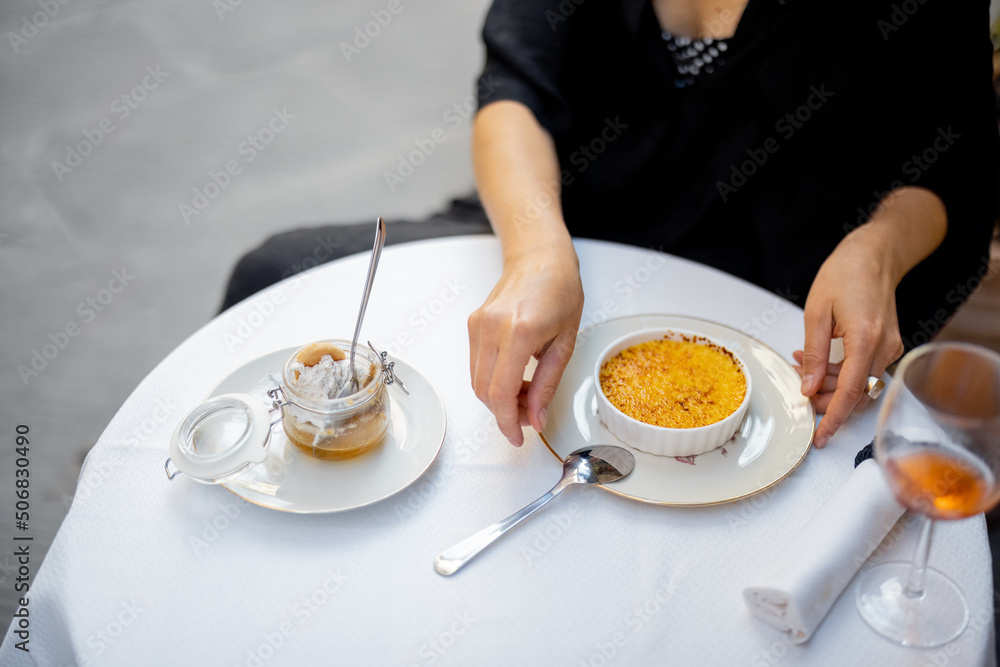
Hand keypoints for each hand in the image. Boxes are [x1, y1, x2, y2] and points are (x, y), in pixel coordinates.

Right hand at [468, 248, 583, 445]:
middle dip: (506, 413)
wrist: (540, 258)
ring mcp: (478, 325)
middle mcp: (491, 328)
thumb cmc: (559, 291)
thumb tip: (537, 419)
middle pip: (485, 391)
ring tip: (528, 393)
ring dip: (500, 398)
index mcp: (519, 331)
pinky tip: (516, 378)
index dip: (508, 422)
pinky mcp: (473, 325)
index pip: (501, 393)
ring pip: (477, 382)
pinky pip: (477, 366)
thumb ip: (548, 385)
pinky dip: (494, 381)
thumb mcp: (565, 343)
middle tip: (531, 415)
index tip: (518, 437)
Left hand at [797, 229, 904, 447]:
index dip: (833, 418)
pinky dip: (840, 372)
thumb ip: (814, 354)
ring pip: (859, 384)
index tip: (820, 436)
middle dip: (826, 399)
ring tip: (802, 368)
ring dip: (830, 384)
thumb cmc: (845, 274)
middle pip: (856, 393)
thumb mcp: (817, 312)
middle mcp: (884, 348)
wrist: (874, 254)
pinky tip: (817, 361)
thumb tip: (809, 387)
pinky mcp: (887, 344)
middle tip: (799, 390)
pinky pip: (864, 370)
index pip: (851, 393)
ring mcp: (889, 347)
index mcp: (866, 340)